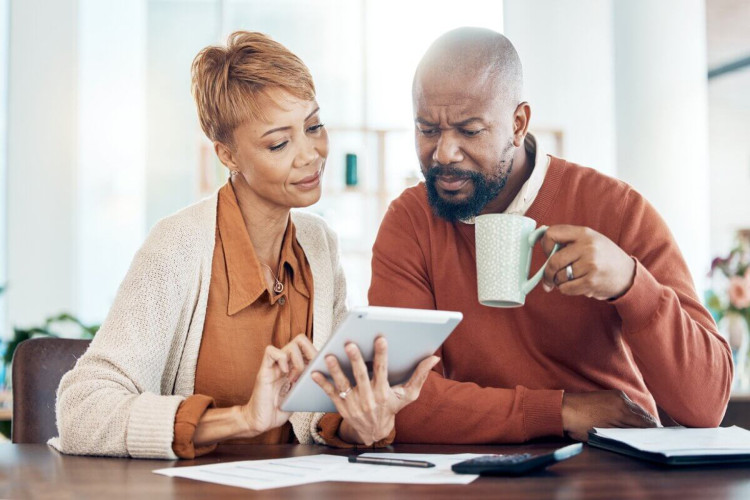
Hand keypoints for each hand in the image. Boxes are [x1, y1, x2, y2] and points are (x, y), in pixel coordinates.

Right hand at [241, 334, 316, 435]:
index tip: (321, 367)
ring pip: (290, 345)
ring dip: (297, 360)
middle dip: (310, 352)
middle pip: (300, 340)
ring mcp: (274, 366)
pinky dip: (280, 359)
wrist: (261, 422)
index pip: (308, 347)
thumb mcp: (301, 395)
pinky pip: (271, 351)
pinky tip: (285, 373)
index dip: (317, 353)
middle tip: (310, 369)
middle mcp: (285, 363)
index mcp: (295, 367)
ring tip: (295, 377)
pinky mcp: (264, 370)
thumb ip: (310, 383)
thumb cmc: (280, 410)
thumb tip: (329, 379)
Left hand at [311, 337, 439, 444]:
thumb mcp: (408, 395)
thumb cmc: (392, 408)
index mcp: (384, 393)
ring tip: (328, 356)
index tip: (380, 339)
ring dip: (335, 370)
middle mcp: (368, 399)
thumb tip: (434, 358)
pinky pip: (330, 393)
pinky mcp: (342, 407)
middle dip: (355, 360)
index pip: (382, 371)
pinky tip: (313, 372)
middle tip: (349, 344)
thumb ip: (420, 375)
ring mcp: (353, 403)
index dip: (382, 355)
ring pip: (343, 384)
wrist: (374, 432)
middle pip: (360, 376)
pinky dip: (322, 383)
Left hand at [541, 225, 635, 299]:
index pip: (551, 233)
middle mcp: (587, 246)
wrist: (628, 274)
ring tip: (571, 279)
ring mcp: (590, 264)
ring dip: (560, 282)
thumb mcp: (590, 240)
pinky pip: (566, 288)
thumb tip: (542, 246)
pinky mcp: (591, 281)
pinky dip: (566, 289)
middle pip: (553, 261)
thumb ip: (569, 241)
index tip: (548, 253)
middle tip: (548, 279)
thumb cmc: (603, 257)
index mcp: (584, 233)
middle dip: (547, 273)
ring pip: (559, 277)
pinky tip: (576, 286)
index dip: (545, 245)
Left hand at [561, 390, 658, 440]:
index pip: (647, 423)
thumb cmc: (580, 425)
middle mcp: (623, 400)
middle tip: (657, 437)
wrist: (562, 409)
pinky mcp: (611, 393)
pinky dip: (633, 413)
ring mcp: (617, 395)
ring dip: (643, 419)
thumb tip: (639, 437)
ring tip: (647, 431)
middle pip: (644, 415)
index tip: (660, 440)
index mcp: (623, 411)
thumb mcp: (604, 435)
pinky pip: (629, 404)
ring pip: (637, 409)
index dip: (655, 433)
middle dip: (651, 426)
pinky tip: (632, 420)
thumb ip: (625, 434)